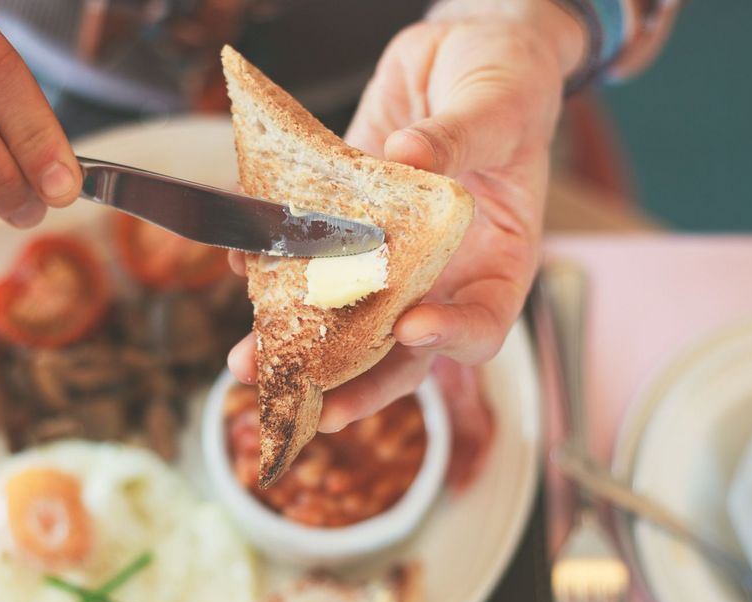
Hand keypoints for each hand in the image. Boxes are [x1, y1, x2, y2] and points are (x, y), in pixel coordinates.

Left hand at [228, 0, 583, 429]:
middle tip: (307, 403)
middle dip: (353, 379)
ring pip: (346, 314)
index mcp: (499, 258)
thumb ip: (459, 136)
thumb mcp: (498, 103)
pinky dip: (275, 265)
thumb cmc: (508, 80)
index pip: (482, 323)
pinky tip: (243, 265)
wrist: (465, 48)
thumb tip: (408, 158)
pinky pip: (312, 254)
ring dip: (297, 341)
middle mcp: (443, 270)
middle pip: (402, 348)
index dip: (450, 337)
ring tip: (248, 360)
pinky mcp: (349, 221)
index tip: (411, 328)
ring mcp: (391, 252)